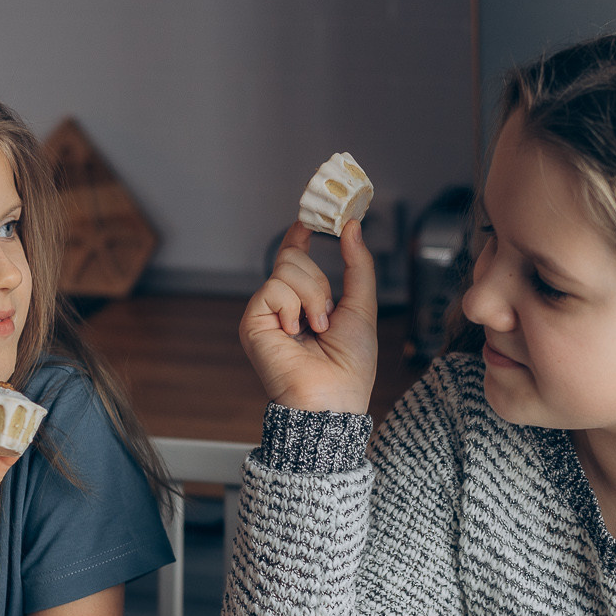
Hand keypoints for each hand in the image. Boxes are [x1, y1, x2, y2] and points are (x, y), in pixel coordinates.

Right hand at [239, 220, 379, 415]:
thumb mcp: (362, 306)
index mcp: (305, 301)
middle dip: (318, 281)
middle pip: (292, 257)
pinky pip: (274, 288)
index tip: (311, 218)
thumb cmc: (350, 365)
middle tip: (327, 317)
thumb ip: (358, 265)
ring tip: (315, 330)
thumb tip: (352, 226)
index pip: (295, 257)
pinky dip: (293, 307)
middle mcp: (282, 305)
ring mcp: (266, 313)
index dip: (300, 234)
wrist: (334, 398)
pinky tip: (295, 332)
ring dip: (312, 297)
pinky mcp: (252, 321)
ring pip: (285, 269)